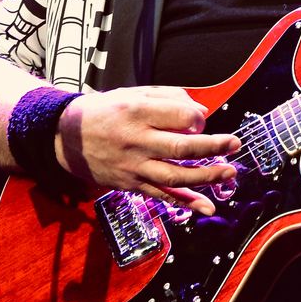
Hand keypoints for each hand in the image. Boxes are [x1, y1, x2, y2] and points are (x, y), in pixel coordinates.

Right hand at [54, 86, 239, 214]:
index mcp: (136, 112)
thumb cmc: (104, 112)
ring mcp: (133, 166)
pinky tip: (207, 207)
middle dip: (213, 147)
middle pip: (182, 147)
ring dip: (206, 176)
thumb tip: (201, 112)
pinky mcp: (131, 184)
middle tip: (235, 144)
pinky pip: (162, 196)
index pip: (179, 115)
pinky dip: (186, 203)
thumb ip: (167, 98)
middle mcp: (136, 141)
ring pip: (175, 175)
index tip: (202, 119)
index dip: (198, 117)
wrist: (65, 138)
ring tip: (229, 172)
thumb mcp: (132, 94)